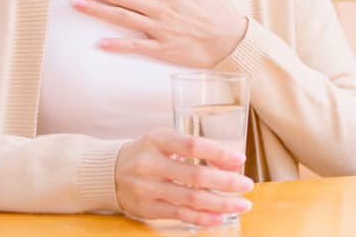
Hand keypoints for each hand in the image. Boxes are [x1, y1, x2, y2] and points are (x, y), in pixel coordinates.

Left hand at [68, 0, 248, 67]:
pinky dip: (118, 45)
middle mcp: (161, 8)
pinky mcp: (164, 49)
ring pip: (123, 18)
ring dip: (98, 11)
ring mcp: (160, 29)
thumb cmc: (219, 11)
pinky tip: (99, 43)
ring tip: (76, 5)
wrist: (233, 41)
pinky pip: (137, 47)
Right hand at [115, 128, 253, 225]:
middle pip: (195, 175)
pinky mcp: (147, 208)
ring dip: (221, 203)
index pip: (192, 145)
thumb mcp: (163, 139)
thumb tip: (229, 160)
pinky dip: (202, 217)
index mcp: (157, 140)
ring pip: (191, 199)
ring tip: (241, 204)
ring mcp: (147, 188)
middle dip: (226, 182)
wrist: (108, 172)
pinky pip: (180, 214)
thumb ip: (191, 146)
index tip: (240, 159)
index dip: (218, 152)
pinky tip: (220, 217)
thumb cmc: (146, 153)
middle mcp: (150, 164)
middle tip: (246, 185)